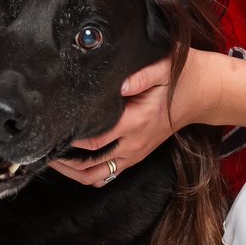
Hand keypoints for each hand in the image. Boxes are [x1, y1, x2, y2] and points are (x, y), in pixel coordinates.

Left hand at [51, 54, 193, 186]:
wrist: (204, 93)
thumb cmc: (181, 76)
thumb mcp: (163, 68)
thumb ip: (140, 76)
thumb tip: (117, 84)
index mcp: (136, 121)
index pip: (94, 140)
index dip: (69, 139)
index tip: (50, 130)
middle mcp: (134, 143)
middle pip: (88, 164)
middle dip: (62, 158)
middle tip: (41, 145)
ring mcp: (135, 153)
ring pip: (95, 177)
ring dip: (71, 173)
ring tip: (51, 157)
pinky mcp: (136, 156)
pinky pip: (107, 176)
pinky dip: (87, 175)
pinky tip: (72, 163)